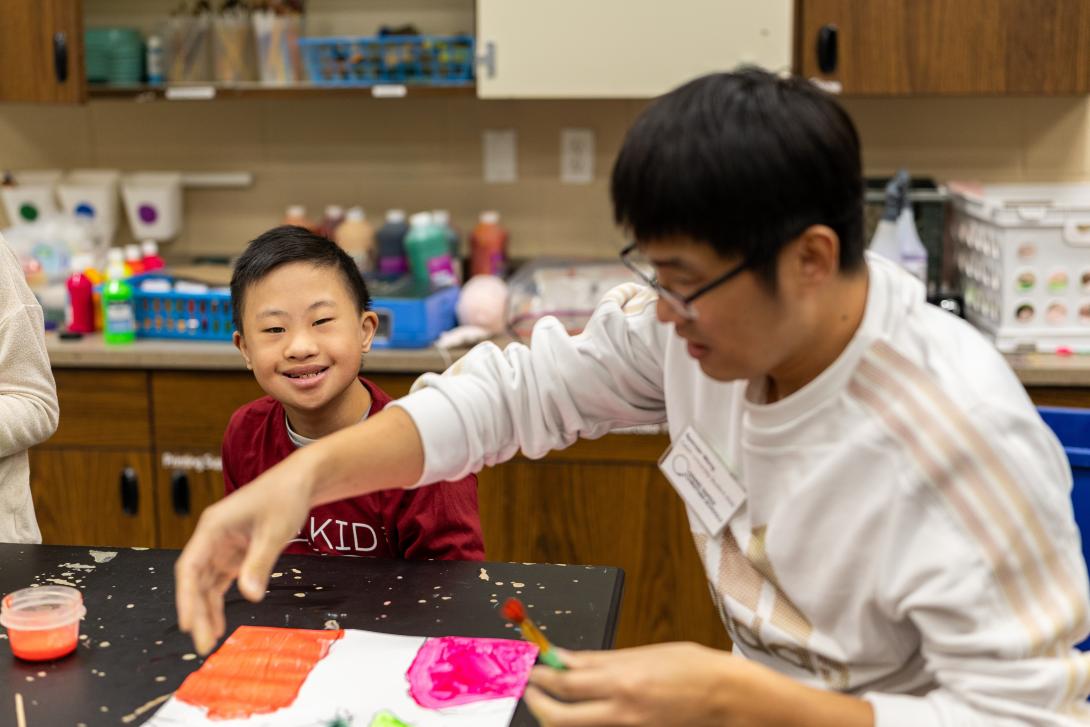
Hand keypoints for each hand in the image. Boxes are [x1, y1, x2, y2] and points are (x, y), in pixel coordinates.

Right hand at [174, 450, 314, 654]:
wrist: (300, 481)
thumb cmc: (285, 497)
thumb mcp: (274, 532)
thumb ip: (260, 564)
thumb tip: (250, 596)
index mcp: (212, 527)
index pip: (189, 567)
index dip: (185, 597)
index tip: (186, 624)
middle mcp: (211, 538)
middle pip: (195, 580)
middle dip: (197, 612)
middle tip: (204, 644)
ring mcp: (221, 545)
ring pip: (206, 584)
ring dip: (207, 610)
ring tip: (210, 640)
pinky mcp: (234, 552)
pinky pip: (220, 581)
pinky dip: (219, 601)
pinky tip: (219, 623)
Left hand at [524, 642, 872, 726]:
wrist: (732, 700)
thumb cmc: (694, 668)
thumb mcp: (647, 654)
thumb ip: (603, 660)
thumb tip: (567, 657)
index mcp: (622, 682)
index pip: (563, 681)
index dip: (539, 674)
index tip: (530, 665)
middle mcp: (620, 712)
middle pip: (558, 716)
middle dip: (537, 701)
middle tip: (531, 687)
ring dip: (556, 714)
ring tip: (551, 700)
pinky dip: (585, 722)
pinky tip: (583, 709)